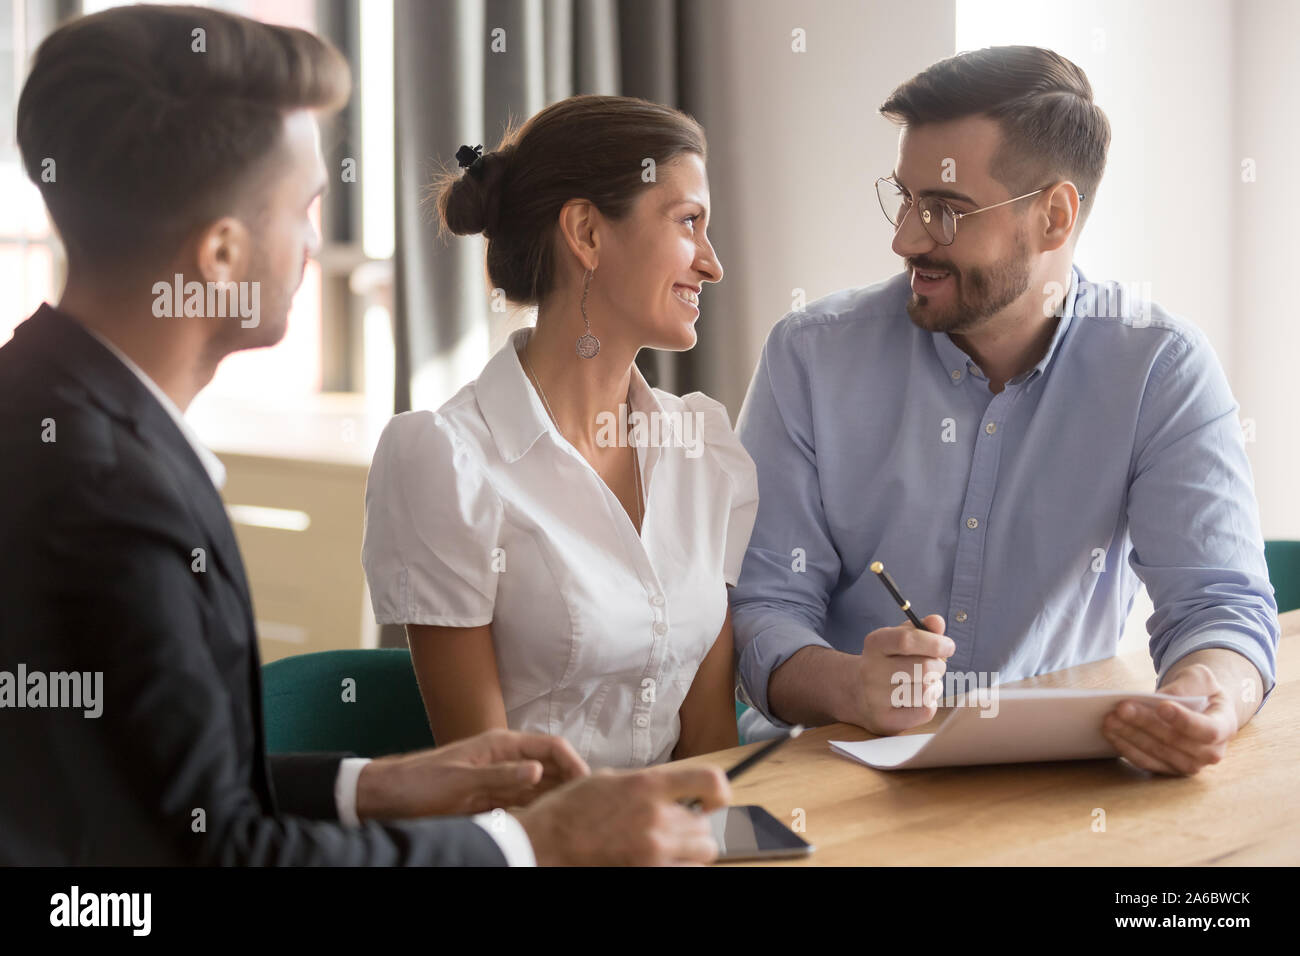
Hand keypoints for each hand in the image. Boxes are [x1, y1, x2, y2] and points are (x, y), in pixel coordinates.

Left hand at [355, 728, 589, 820]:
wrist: (387, 798)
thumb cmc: (418, 783)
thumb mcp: (460, 781)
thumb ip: (500, 776)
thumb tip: (539, 772)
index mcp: (501, 745)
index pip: (551, 747)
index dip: (574, 763)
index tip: (591, 786)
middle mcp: (505, 761)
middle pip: (552, 769)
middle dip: (574, 784)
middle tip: (594, 808)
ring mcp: (500, 782)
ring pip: (542, 791)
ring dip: (560, 802)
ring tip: (580, 821)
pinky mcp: (491, 802)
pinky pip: (525, 808)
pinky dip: (540, 816)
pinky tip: (551, 829)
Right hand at [513, 764, 730, 865]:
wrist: (546, 843)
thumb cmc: (570, 810)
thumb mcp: (609, 780)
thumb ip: (647, 785)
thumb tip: (673, 791)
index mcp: (648, 787)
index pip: (711, 781)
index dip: (719, 790)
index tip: (711, 798)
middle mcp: (657, 820)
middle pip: (706, 827)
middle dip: (694, 826)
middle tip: (675, 825)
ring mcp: (654, 852)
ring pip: (702, 853)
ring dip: (690, 849)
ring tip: (666, 844)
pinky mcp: (648, 873)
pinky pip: (684, 872)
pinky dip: (678, 866)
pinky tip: (659, 859)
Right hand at [855, 614, 952, 734]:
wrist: (855, 692)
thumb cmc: (887, 661)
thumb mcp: (898, 639)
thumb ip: (921, 629)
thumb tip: (937, 622)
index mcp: (875, 644)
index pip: (907, 640)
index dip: (934, 642)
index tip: (948, 646)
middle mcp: (870, 670)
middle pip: (924, 668)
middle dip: (939, 666)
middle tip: (935, 667)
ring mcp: (874, 698)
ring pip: (927, 691)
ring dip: (934, 686)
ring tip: (924, 683)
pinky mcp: (884, 720)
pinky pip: (925, 711)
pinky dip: (929, 704)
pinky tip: (917, 700)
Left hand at [1101, 663, 1238, 774]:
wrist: (1199, 707)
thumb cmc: (1200, 690)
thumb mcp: (1199, 677)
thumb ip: (1186, 685)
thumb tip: (1164, 697)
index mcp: (1225, 726)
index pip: (1207, 730)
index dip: (1184, 721)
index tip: (1162, 706)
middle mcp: (1211, 752)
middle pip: (1176, 742)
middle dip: (1146, 724)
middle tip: (1121, 708)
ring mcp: (1190, 765)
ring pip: (1158, 754)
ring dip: (1131, 737)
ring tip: (1109, 719)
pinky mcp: (1169, 769)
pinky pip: (1147, 762)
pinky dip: (1127, 748)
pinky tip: (1110, 733)